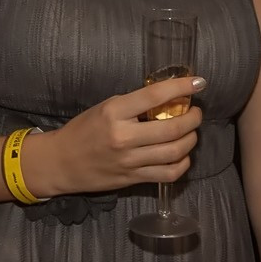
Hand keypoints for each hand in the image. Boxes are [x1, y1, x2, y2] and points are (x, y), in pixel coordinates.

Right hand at [27, 76, 204, 196]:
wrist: (61, 162)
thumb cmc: (83, 130)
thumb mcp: (105, 108)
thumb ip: (134, 105)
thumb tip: (169, 97)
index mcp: (114, 112)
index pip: (154, 96)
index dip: (181, 87)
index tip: (199, 82)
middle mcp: (123, 137)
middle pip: (172, 128)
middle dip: (193, 118)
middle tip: (196, 112)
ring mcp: (129, 161)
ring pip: (175, 152)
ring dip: (191, 140)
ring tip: (191, 132)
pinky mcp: (133, 179)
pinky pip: (168, 174)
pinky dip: (183, 163)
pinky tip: (183, 155)